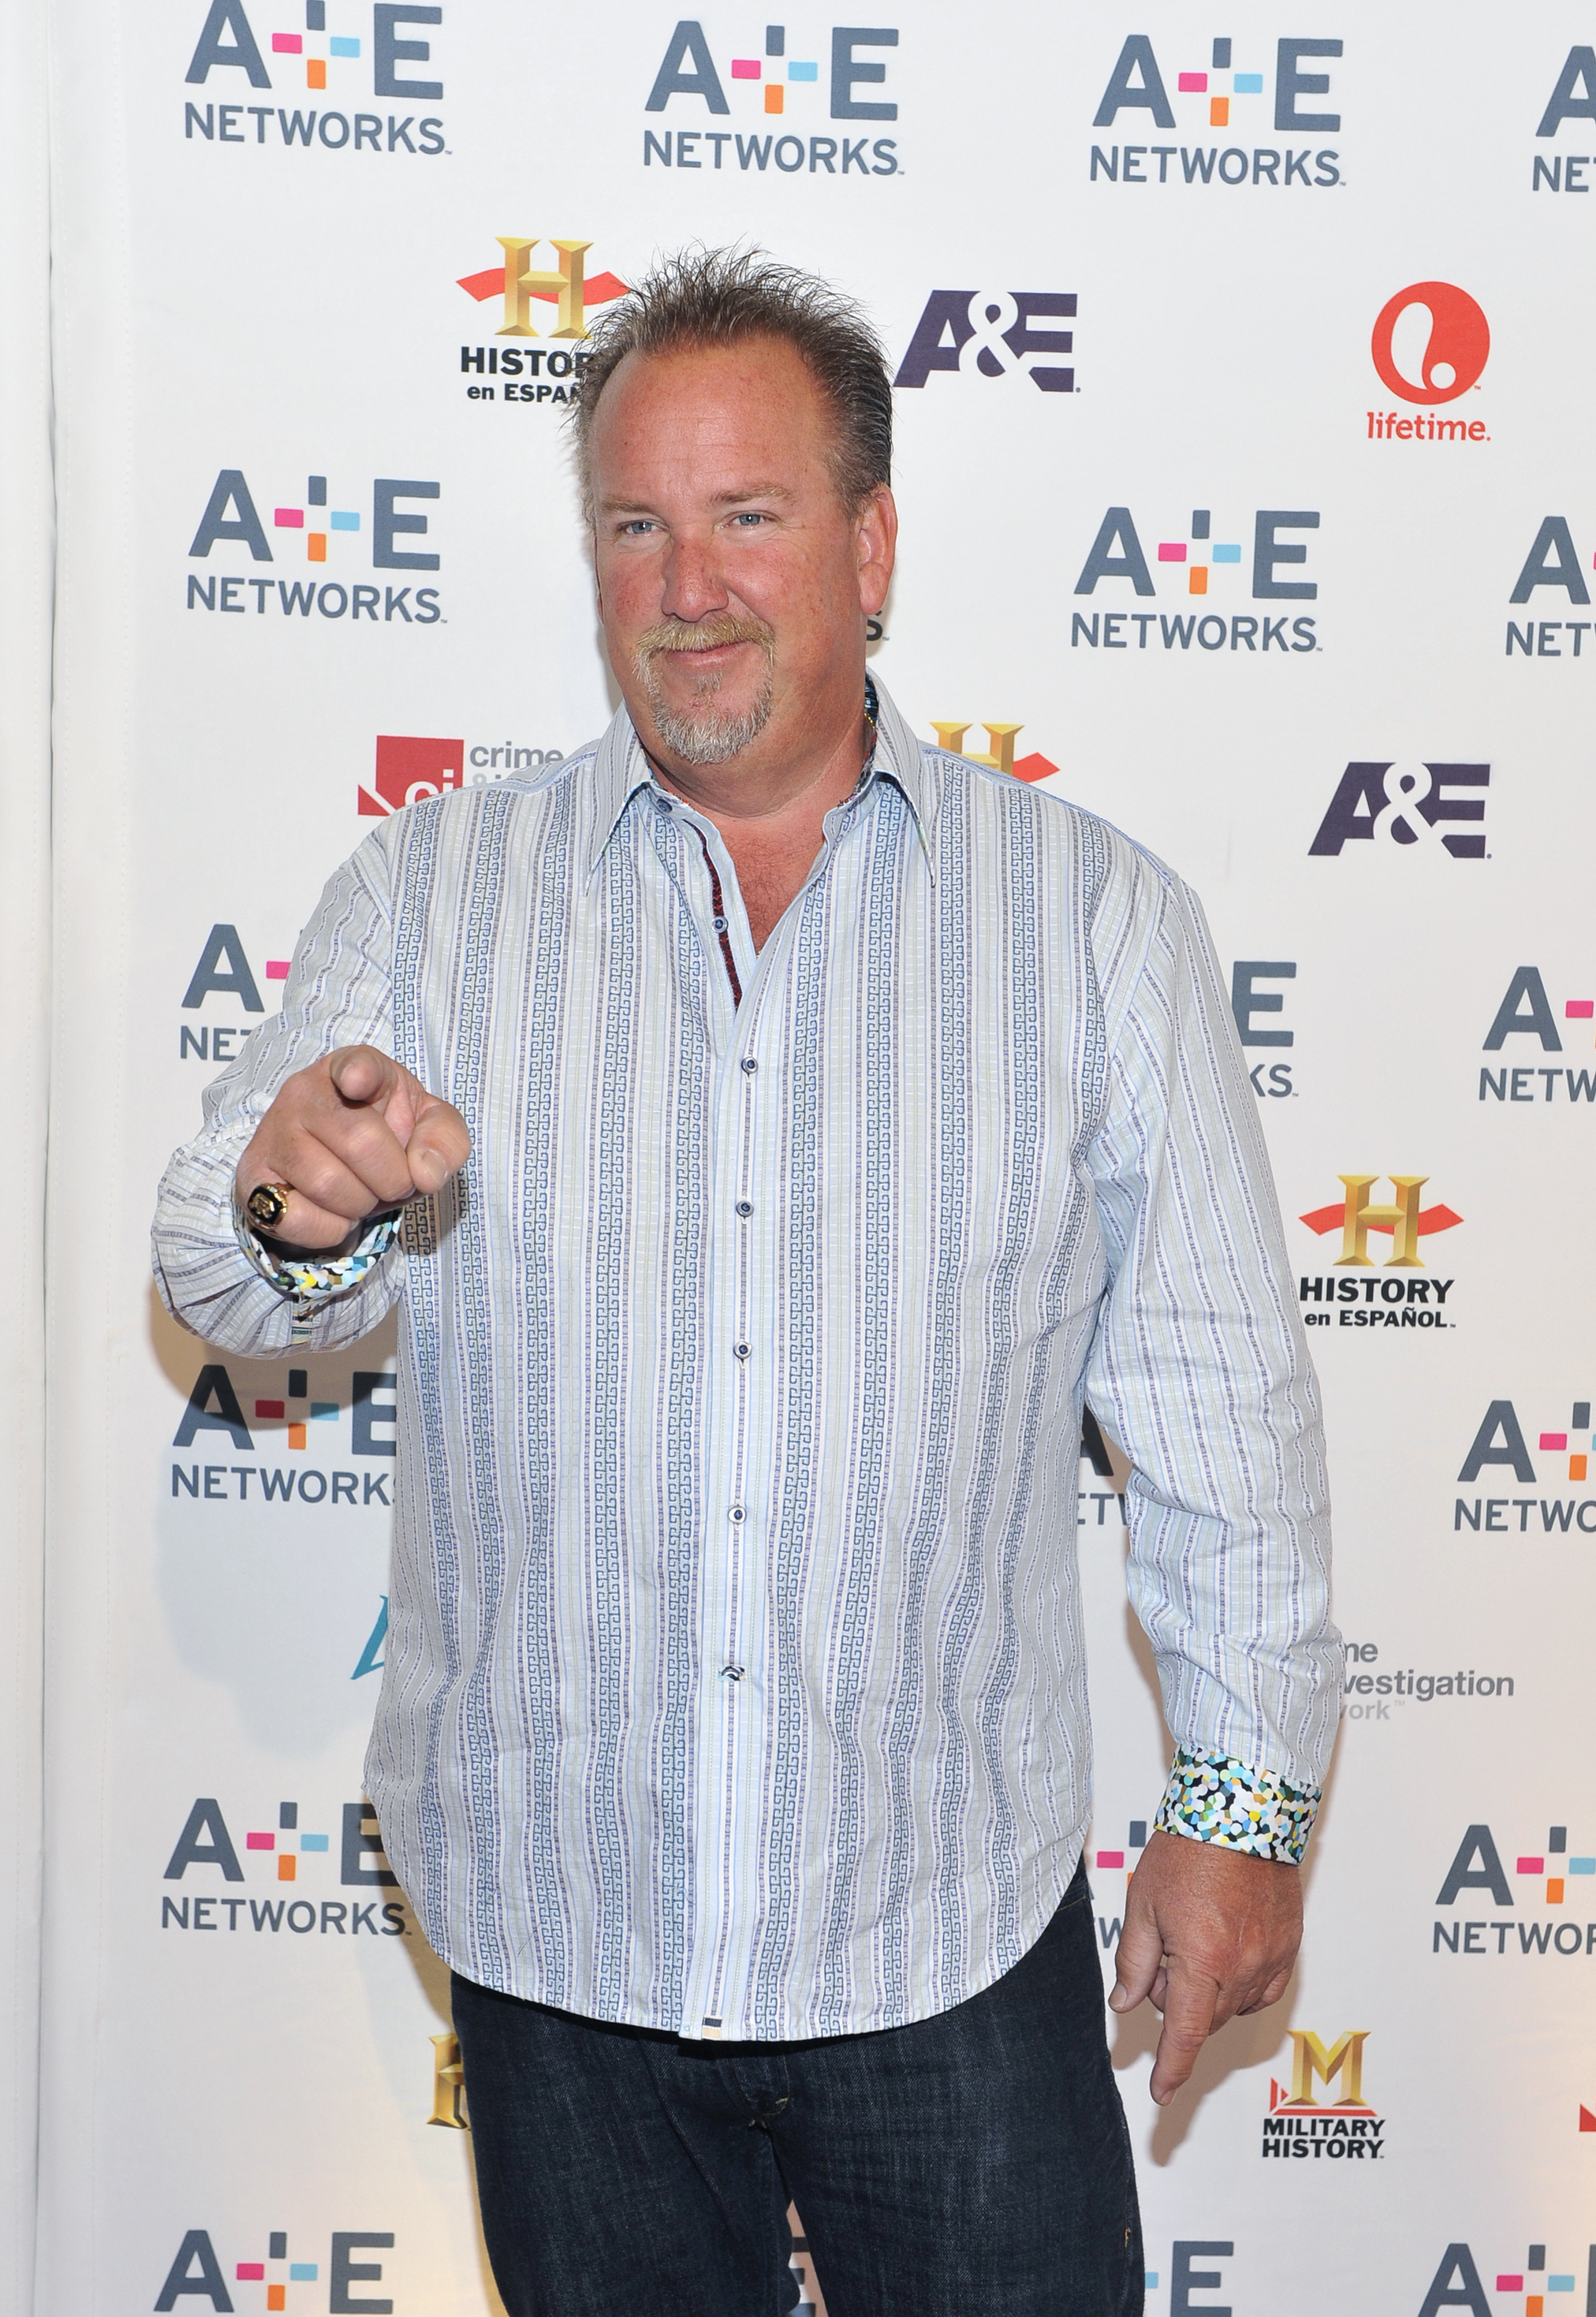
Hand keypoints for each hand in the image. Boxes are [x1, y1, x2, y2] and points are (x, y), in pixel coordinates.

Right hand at [236, 1045, 470, 1251]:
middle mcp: (305, 1092)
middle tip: (393, 1182)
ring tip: (361, 1193)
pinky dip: (328, 1228)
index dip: (359, 1073)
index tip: (358, 1082)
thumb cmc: (389, 1140)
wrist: (342, 1170)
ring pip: (327, 1184)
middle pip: (360, 1142)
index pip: (355, 1064)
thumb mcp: (430, 1129)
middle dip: (393, 1178)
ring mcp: (273, 1133)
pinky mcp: (252, 1176)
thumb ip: (445, 1140)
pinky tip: (333, 1212)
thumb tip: (424, 1173)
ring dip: (361, 1204)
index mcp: (354, 1068)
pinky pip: (295, 1217)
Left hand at [1109, 1829, 1300, 2104]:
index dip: (1172, 2069)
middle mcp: (1243, 1967)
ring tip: (1190, 1945)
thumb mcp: (1145, 1904)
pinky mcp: (1289, 1945)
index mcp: (1203, 1960)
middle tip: (1162, 1963)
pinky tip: (1223, 1959)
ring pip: (1234, 2007)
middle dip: (1178, 2005)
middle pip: (1206, 2019)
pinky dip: (1238, 1987)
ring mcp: (1271, 1958)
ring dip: (1208, 1995)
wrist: (1242, 1811)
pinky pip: (1263, 1989)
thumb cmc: (1191, 1850)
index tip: (1162, 2095)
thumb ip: (1135, 1961)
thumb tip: (1126, 2002)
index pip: (1185, 2033)